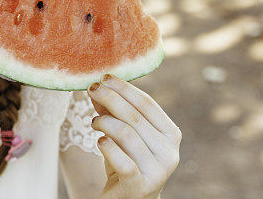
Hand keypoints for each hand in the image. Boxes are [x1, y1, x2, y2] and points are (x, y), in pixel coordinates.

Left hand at [88, 74, 180, 198]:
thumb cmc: (126, 161)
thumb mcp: (121, 133)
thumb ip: (112, 111)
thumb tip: (99, 85)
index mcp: (171, 134)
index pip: (147, 103)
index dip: (124, 88)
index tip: (103, 77)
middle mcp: (170, 152)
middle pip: (135, 116)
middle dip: (109, 98)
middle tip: (91, 89)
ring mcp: (158, 170)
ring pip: (126, 134)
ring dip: (104, 122)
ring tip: (94, 122)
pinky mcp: (141, 185)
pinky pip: (122, 160)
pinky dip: (107, 147)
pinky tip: (100, 142)